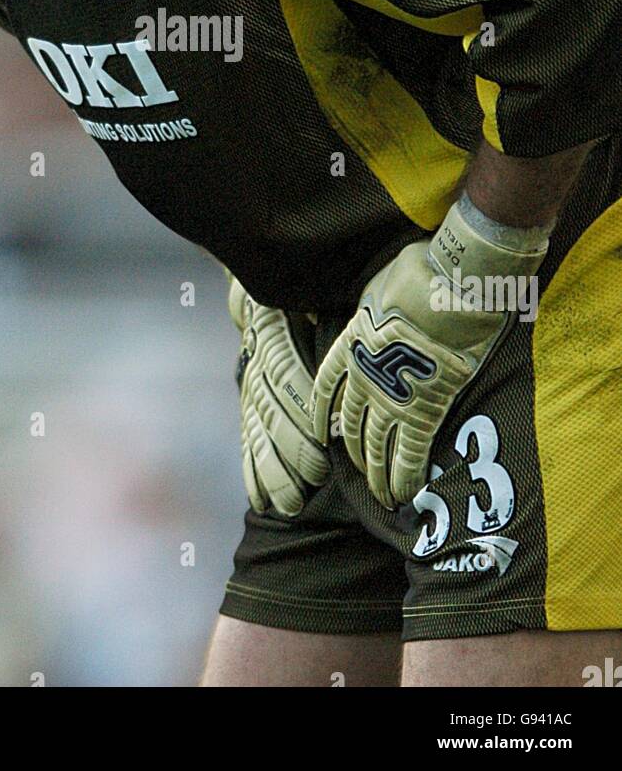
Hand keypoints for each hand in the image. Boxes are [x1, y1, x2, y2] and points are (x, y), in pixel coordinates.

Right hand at [228, 274, 328, 516]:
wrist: (263, 288)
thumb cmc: (302, 292)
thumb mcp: (311, 291)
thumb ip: (321, 305)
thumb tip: (331, 313)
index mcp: (275, 332)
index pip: (284, 373)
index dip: (299, 407)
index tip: (322, 436)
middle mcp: (256, 365)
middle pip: (270, 410)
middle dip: (291, 449)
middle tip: (314, 481)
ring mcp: (249, 388)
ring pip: (257, 432)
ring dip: (272, 472)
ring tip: (291, 505)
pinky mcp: (248, 404)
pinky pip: (247, 440)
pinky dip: (253, 474)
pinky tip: (261, 502)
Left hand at [310, 199, 548, 509]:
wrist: (449, 286)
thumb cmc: (420, 273)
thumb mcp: (378, 283)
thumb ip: (373, 301)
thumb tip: (375, 296)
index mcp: (349, 345)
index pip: (325, 388)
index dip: (322, 412)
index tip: (322, 430)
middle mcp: (363, 377)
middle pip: (351, 424)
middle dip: (355, 452)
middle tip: (360, 473)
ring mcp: (391, 397)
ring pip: (376, 447)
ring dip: (377, 475)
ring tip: (382, 496)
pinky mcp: (424, 411)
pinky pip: (410, 454)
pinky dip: (406, 477)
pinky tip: (405, 495)